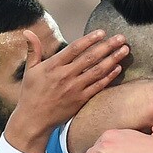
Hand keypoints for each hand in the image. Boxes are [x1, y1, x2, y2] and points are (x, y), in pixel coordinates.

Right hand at [3, 29, 129, 152]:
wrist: (34, 120)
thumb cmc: (31, 93)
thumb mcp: (29, 70)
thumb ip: (33, 50)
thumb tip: (28, 32)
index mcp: (53, 66)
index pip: (75, 48)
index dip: (89, 39)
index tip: (102, 32)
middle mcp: (65, 76)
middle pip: (90, 58)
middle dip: (108, 46)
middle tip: (121, 37)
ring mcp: (74, 88)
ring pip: (97, 71)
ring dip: (113, 59)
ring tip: (125, 50)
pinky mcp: (80, 100)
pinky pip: (98, 86)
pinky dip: (109, 77)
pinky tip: (118, 68)